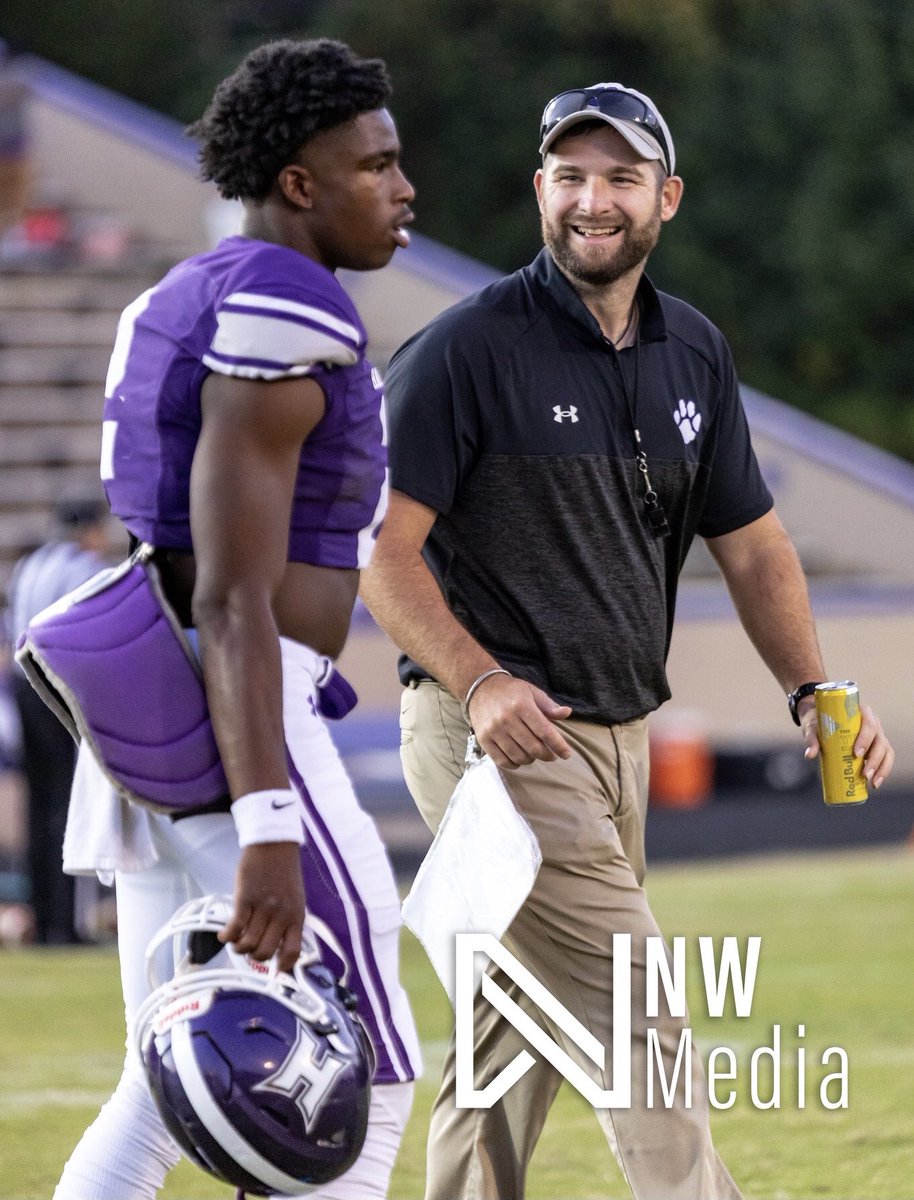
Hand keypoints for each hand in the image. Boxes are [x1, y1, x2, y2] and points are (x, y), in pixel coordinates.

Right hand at [218, 842, 304, 971]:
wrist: (274, 843)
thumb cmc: (284, 871)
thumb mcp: (296, 897)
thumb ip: (289, 920)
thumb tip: (279, 945)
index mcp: (297, 916)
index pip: (293, 952)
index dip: (282, 966)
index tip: (274, 968)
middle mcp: (281, 915)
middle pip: (265, 953)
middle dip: (254, 956)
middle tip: (249, 948)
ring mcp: (263, 907)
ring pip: (248, 944)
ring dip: (238, 948)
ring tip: (236, 940)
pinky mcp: (245, 898)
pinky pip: (234, 928)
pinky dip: (226, 937)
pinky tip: (224, 934)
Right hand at [467, 673, 572, 767]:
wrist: (480, 687)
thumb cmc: (510, 691)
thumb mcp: (532, 691)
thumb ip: (549, 705)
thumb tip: (567, 713)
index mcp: (522, 705)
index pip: (545, 731)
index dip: (558, 745)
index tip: (566, 754)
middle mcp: (507, 718)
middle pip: (533, 747)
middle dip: (547, 755)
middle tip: (551, 755)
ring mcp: (494, 730)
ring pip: (519, 756)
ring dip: (531, 759)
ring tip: (534, 754)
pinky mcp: (484, 739)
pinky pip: (502, 760)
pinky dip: (514, 764)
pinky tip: (519, 758)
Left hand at [801, 700, 893, 788]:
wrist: (819, 721)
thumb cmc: (818, 722)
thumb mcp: (813, 728)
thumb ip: (811, 739)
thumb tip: (809, 755)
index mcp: (860, 712)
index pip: (868, 724)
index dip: (866, 739)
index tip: (857, 754)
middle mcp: (872, 723)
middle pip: (880, 740)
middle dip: (875, 759)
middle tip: (865, 774)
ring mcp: (876, 735)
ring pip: (886, 751)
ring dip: (882, 768)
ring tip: (872, 783)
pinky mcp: (876, 746)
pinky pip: (886, 758)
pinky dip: (883, 771)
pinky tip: (875, 783)